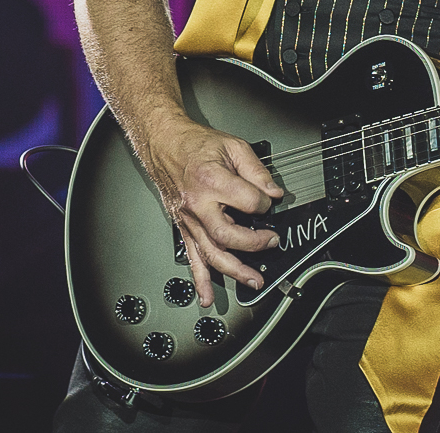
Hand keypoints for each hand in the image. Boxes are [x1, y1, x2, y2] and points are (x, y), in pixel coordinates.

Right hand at [135, 115, 284, 306]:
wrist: (165, 144)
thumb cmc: (196, 145)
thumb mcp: (233, 146)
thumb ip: (256, 170)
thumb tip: (273, 192)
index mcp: (212, 180)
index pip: (249, 202)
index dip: (264, 203)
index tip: (269, 201)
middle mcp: (198, 204)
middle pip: (227, 235)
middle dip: (253, 243)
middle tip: (271, 242)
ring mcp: (189, 219)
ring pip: (211, 252)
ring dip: (233, 270)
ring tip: (253, 280)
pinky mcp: (184, 227)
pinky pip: (192, 256)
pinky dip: (200, 279)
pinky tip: (207, 295)